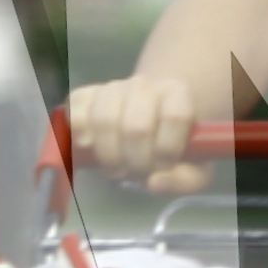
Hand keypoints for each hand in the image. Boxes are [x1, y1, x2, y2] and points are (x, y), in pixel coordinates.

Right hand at [64, 76, 206, 197]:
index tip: (163, 167)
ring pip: (104, 120)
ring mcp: (111, 88)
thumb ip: (186, 179)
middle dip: (136, 161)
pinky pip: (75, 114)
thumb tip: (155, 183)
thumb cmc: (171, 148)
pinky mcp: (84, 96)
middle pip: (137, 125)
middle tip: (137, 173)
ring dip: (109, 155)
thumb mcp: (192, 168)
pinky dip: (79, 137)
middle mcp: (144, 84)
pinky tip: (90, 149)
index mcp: (178, 94)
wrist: (145, 125)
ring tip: (117, 168)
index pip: (175, 116)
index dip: (167, 148)